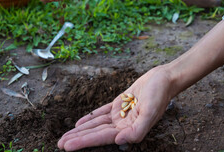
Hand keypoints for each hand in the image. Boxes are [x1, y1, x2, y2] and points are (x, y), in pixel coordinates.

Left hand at [57, 66, 174, 150]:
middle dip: (77, 138)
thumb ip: (138, 130)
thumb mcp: (151, 112)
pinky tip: (79, 123)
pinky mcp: (118, 105)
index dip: (84, 142)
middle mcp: (123, 125)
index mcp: (130, 130)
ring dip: (80, 130)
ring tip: (66, 136)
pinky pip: (101, 113)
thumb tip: (119, 142)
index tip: (67, 146)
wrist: (164, 78)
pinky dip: (90, 118)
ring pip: (95, 124)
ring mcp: (120, 116)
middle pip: (95, 133)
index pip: (102, 138)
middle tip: (59, 144)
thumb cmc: (160, 94)